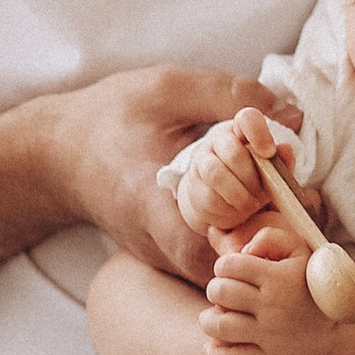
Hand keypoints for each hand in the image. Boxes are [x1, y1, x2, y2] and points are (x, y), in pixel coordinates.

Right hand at [52, 69, 298, 287]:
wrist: (58, 154)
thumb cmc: (110, 117)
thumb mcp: (168, 90)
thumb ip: (230, 98)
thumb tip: (294, 116)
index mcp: (154, 207)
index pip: (217, 248)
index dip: (262, 226)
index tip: (282, 179)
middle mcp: (160, 246)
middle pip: (236, 263)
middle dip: (276, 224)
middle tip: (295, 176)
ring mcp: (166, 257)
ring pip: (232, 264)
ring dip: (264, 227)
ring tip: (277, 181)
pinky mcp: (170, 256)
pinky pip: (219, 254)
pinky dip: (244, 228)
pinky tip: (255, 192)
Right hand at [163, 104, 300, 241]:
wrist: (225, 199)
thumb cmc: (254, 178)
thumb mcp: (273, 170)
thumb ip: (282, 161)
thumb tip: (285, 149)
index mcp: (242, 131)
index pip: (247, 119)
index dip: (258, 133)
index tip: (269, 152)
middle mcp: (218, 142)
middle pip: (232, 152)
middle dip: (251, 177)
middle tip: (263, 194)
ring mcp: (201, 163)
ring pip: (216, 174)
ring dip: (239, 195)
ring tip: (252, 205)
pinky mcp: (193, 187)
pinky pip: (208, 198)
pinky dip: (227, 210)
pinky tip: (237, 212)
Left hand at [201, 230, 338, 354]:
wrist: (341, 322)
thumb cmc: (311, 280)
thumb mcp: (300, 249)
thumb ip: (269, 238)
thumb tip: (243, 252)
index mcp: (278, 278)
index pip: (228, 265)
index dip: (224, 266)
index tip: (232, 272)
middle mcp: (273, 307)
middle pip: (219, 292)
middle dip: (216, 288)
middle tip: (225, 292)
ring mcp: (270, 336)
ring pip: (218, 326)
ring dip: (209, 319)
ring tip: (216, 316)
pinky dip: (213, 352)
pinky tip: (216, 342)